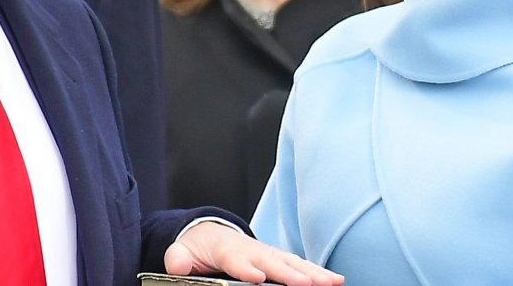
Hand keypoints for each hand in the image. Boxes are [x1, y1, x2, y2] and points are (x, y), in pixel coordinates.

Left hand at [165, 221, 343, 285]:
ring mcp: (267, 253)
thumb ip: (178, 258)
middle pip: (272, 262)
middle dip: (290, 273)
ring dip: (312, 272)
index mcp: (226, 249)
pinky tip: (335, 280)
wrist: (209, 232)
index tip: (258, 277)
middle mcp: (251, 249)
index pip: (236, 259)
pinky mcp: (278, 259)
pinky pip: (298, 265)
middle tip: (307, 284)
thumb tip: (177, 265)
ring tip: (331, 282)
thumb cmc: (198, 247)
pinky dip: (317, 271)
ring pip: (291, 262)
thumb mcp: (182, 251)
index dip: (246, 268)